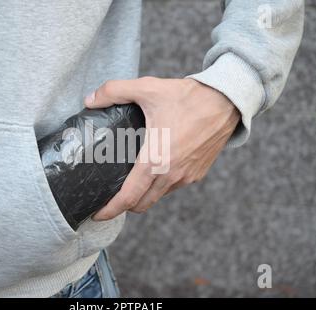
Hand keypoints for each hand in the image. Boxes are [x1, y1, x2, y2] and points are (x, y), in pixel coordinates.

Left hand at [84, 77, 239, 220]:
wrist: (227, 101)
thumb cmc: (188, 97)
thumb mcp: (147, 88)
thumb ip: (113, 91)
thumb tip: (89, 100)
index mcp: (155, 160)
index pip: (128, 197)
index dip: (110, 210)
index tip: (97, 214)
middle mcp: (171, 174)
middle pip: (141, 205)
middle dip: (123, 206)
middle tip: (110, 198)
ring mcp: (186, 177)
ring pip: (157, 197)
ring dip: (142, 196)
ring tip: (130, 183)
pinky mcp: (197, 174)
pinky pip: (173, 187)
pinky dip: (160, 186)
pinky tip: (154, 171)